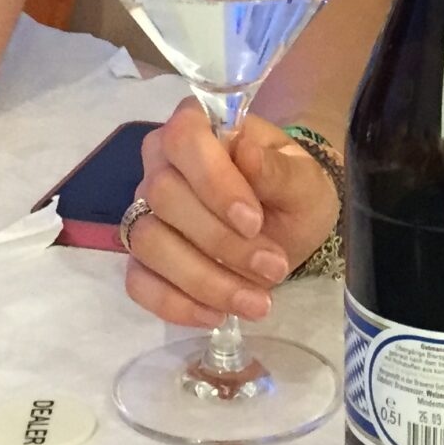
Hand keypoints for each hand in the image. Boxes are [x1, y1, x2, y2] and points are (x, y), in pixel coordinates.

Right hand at [122, 100, 341, 328]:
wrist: (290, 230)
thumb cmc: (293, 192)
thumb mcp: (305, 182)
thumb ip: (278, 170)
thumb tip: (246, 152)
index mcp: (199, 128)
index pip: (184, 137)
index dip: (212, 180)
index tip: (253, 220)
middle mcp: (161, 164)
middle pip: (164, 196)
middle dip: (221, 241)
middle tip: (273, 267)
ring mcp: (146, 211)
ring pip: (150, 242)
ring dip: (205, 280)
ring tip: (257, 302)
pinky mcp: (144, 258)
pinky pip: (138, 282)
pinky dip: (176, 304)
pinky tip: (217, 315)